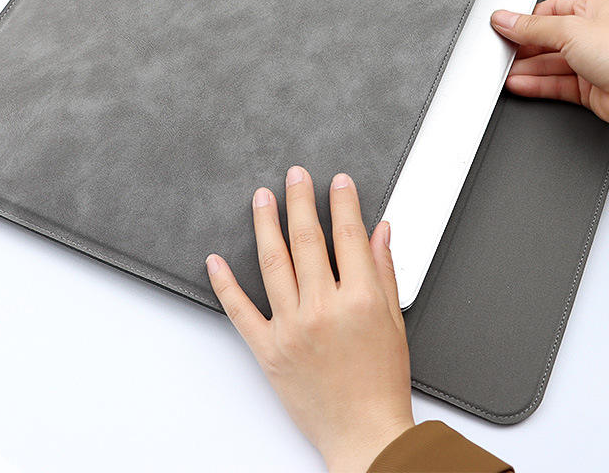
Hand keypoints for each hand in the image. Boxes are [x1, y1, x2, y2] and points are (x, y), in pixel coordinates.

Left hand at [205, 166, 413, 472]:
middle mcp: (324, 309)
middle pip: (308, 240)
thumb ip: (384, 271)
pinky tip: (215, 260)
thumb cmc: (381, 381)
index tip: (337, 182)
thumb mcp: (393, 321)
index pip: (349, 236)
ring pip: (274, 264)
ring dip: (266, 225)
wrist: (364, 434)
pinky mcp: (268, 351)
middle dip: (301, 200)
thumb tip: (380, 230)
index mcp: (360, 300)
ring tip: (262, 197)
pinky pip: (240, 311)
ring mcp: (292, 329)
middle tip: (295, 175)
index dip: (343, 203)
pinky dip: (224, 284)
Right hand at [491, 0, 608, 146]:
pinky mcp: (586, 87)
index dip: (524, 20)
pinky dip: (535, 84)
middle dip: (523, 48)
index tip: (502, 28)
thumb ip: (531, 27)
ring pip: (548, 63)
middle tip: (500, 52)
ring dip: (526, 69)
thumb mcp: (569, 30)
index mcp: (593, 7)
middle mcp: (592, 33)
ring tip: (503, 71)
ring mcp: (589, 61)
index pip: (547, 11)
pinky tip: (518, 84)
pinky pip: (553, 82)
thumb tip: (505, 19)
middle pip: (545, 39)